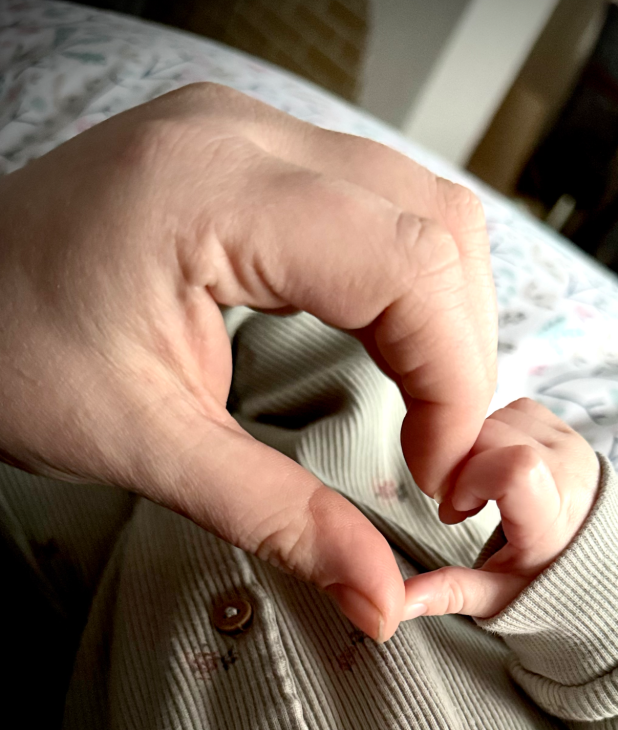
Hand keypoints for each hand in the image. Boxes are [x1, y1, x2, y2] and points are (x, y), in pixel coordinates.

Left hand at [0, 82, 496, 641]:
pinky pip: (378, 202)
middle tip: (438, 447)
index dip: (455, 380)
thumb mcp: (143, 446)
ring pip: (421, 206)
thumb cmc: (10, 353)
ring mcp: (249, 132)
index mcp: (209, 190)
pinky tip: (389, 342)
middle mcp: (244, 134)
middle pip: (436, 226)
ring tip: (424, 403)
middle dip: (462, 350)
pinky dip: (408, 283)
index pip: (407, 266)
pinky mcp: (252, 155)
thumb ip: (277, 518)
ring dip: (445, 314)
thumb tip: (380, 597)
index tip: (440, 473)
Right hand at [402, 398, 599, 619]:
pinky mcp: (568, 431)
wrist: (601, 568)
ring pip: (499, 418)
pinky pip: (517, 410)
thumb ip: (450, 594)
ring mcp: (571, 446)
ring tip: (479, 490)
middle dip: (459, 466)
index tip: (460, 512)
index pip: (513, 468)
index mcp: (554, 517)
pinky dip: (494, 433)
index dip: (470, 480)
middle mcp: (570, 473)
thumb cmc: (546, 586)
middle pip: (491, 438)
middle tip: (461, 507)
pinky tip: (494, 469)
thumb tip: (401, 601)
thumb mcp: (497, 599)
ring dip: (474, 449)